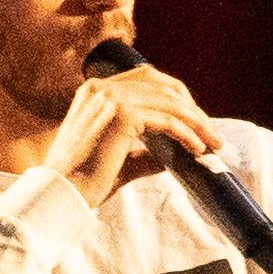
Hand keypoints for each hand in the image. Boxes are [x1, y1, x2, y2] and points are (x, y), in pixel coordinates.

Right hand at [54, 56, 224, 196]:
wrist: (60, 194)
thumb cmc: (82, 181)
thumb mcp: (117, 158)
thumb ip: (143, 151)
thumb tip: (173, 155)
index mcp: (95, 91)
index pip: (146, 79)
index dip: (175, 97)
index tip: (194, 120)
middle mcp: (101, 88)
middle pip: (161, 84)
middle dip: (191, 107)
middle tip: (210, 132)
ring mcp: (110, 98)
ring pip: (169, 101)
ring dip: (196, 121)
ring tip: (212, 142)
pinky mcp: (121, 115)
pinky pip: (167, 120)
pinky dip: (187, 133)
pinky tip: (197, 148)